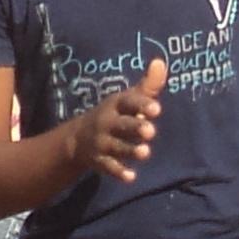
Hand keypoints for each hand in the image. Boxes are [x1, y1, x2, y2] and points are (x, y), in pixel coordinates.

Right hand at [80, 57, 166, 181]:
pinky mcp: (99, 160)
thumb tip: (161, 62)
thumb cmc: (115, 115)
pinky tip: (131, 177)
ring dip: (130, 150)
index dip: (142, 105)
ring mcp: (102, 142)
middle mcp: (107, 122)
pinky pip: (109, 167)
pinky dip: (119, 172)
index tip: (157, 109)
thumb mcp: (128, 99)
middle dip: (136, 127)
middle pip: (123, 125)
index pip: (130, 102)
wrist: (77, 138)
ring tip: (145, 152)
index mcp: (117, 105)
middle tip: (151, 131)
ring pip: (117, 146)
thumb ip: (148, 86)